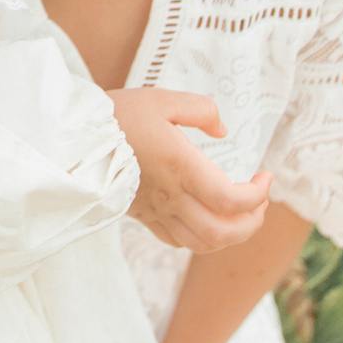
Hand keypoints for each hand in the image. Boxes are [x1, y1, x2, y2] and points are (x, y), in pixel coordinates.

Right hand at [110, 88, 270, 251]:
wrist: (77, 139)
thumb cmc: (120, 115)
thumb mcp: (164, 99)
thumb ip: (202, 110)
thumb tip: (223, 130)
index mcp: (181, 168)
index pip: (231, 200)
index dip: (258, 195)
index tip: (265, 177)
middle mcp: (171, 196)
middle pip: (222, 232)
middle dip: (252, 223)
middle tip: (261, 203)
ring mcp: (156, 211)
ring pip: (202, 244)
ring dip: (230, 236)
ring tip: (240, 216)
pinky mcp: (143, 216)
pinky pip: (178, 241)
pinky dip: (201, 238)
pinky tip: (206, 219)